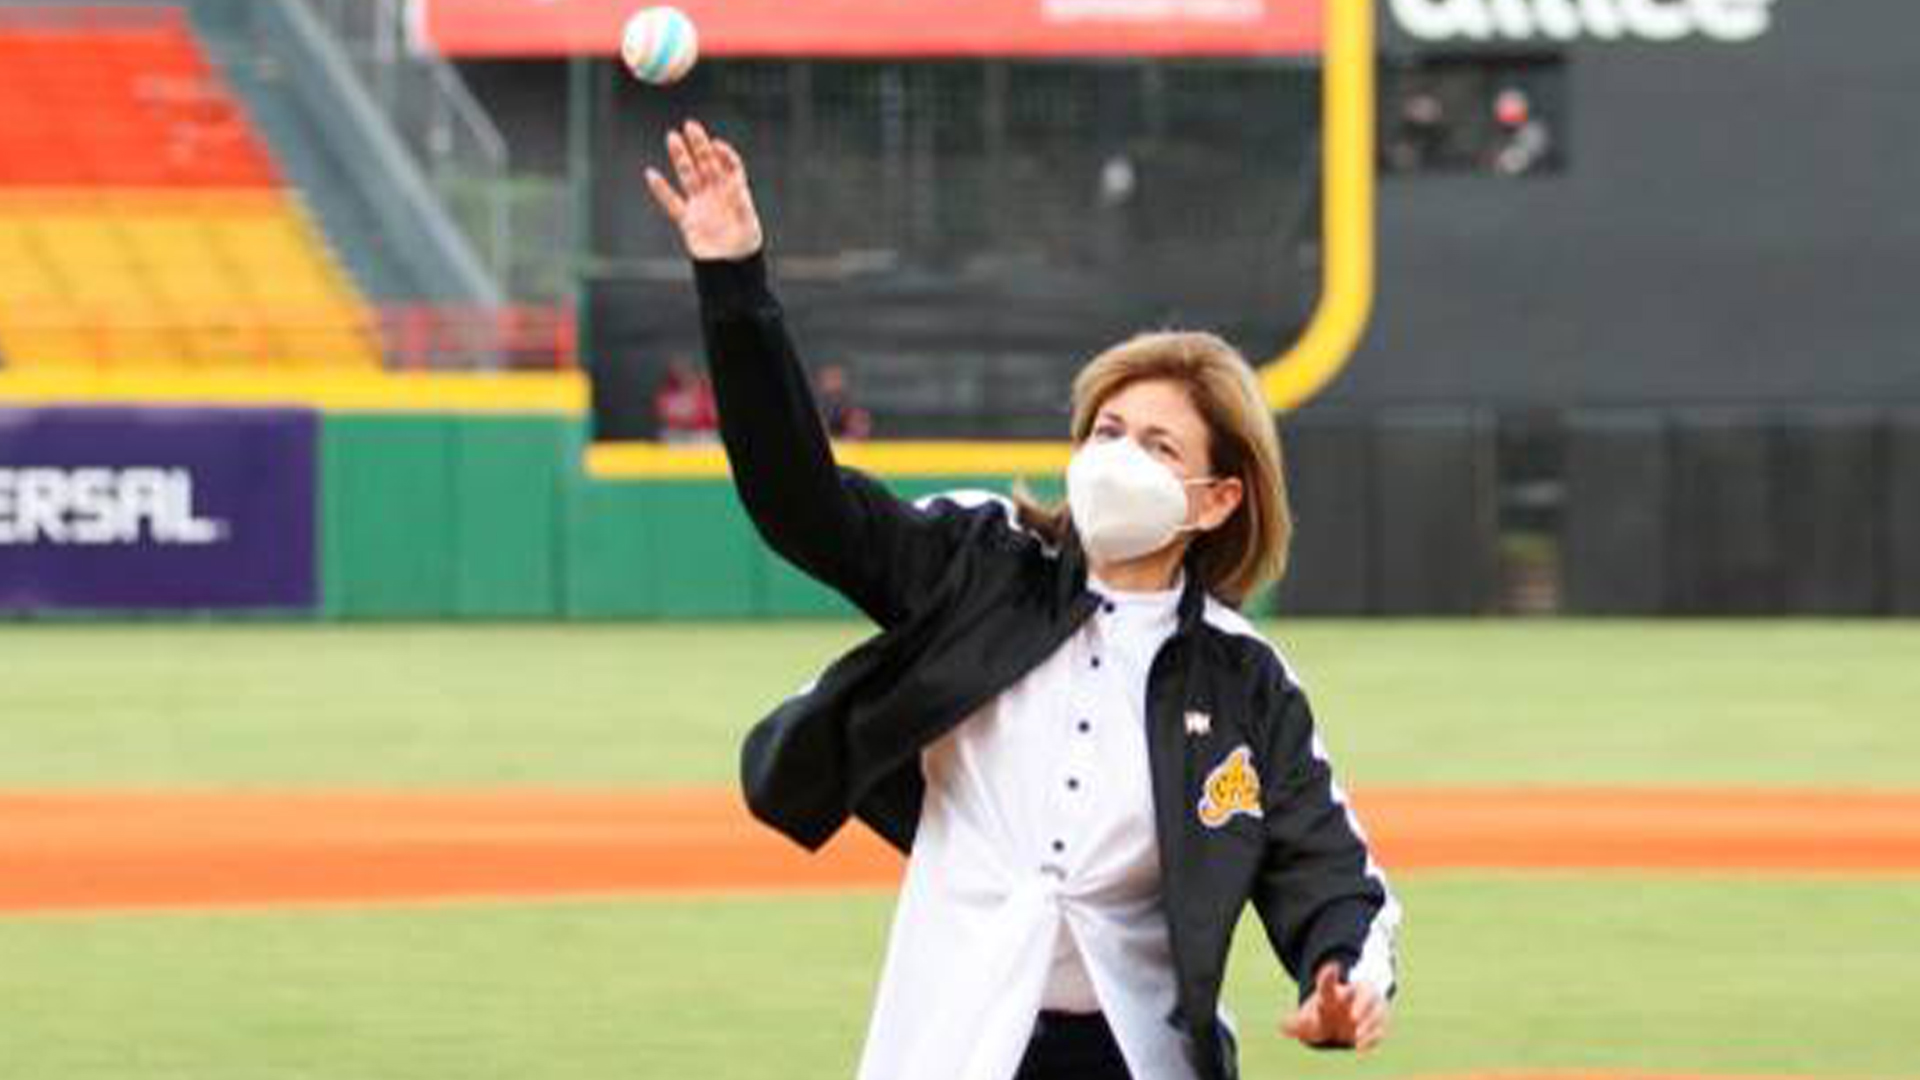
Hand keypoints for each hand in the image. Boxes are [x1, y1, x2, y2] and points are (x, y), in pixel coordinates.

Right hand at [645, 119, 763, 260]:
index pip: (729, 165)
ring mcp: (700, 205)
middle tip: (690, 126)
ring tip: (673, 137)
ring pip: (688, 176)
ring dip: (681, 158)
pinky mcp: (687, 220)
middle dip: (699, 145)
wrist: (731, 269)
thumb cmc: (745, 246)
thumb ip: (740, 202)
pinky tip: (651, 174)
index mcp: (735, 192)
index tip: (715, 144)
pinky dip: (661, 189)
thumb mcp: (748, 222)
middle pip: (706, 164)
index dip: (724, 153)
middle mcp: (716, 194)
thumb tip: (733, 183)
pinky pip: (671, 202)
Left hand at [1280, 962, 1389, 1052]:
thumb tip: (1281, 1026)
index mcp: (1331, 994)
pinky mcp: (1378, 1021)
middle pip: (1356, 992)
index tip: (1332, 967)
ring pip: (1371, 1005)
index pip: (1328, 984)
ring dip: (1366, 1017)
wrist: (1350, 1018)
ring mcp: (1368, 1007)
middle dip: (1354, 995)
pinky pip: (1379, 1026)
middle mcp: (1352, 997)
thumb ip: (1298, 1024)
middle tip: (1351, 1002)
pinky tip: (1360, 1045)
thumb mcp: (1311, 1022)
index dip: (1329, 976)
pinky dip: (1371, 1035)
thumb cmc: (1327, 1016)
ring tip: (1355, 1033)